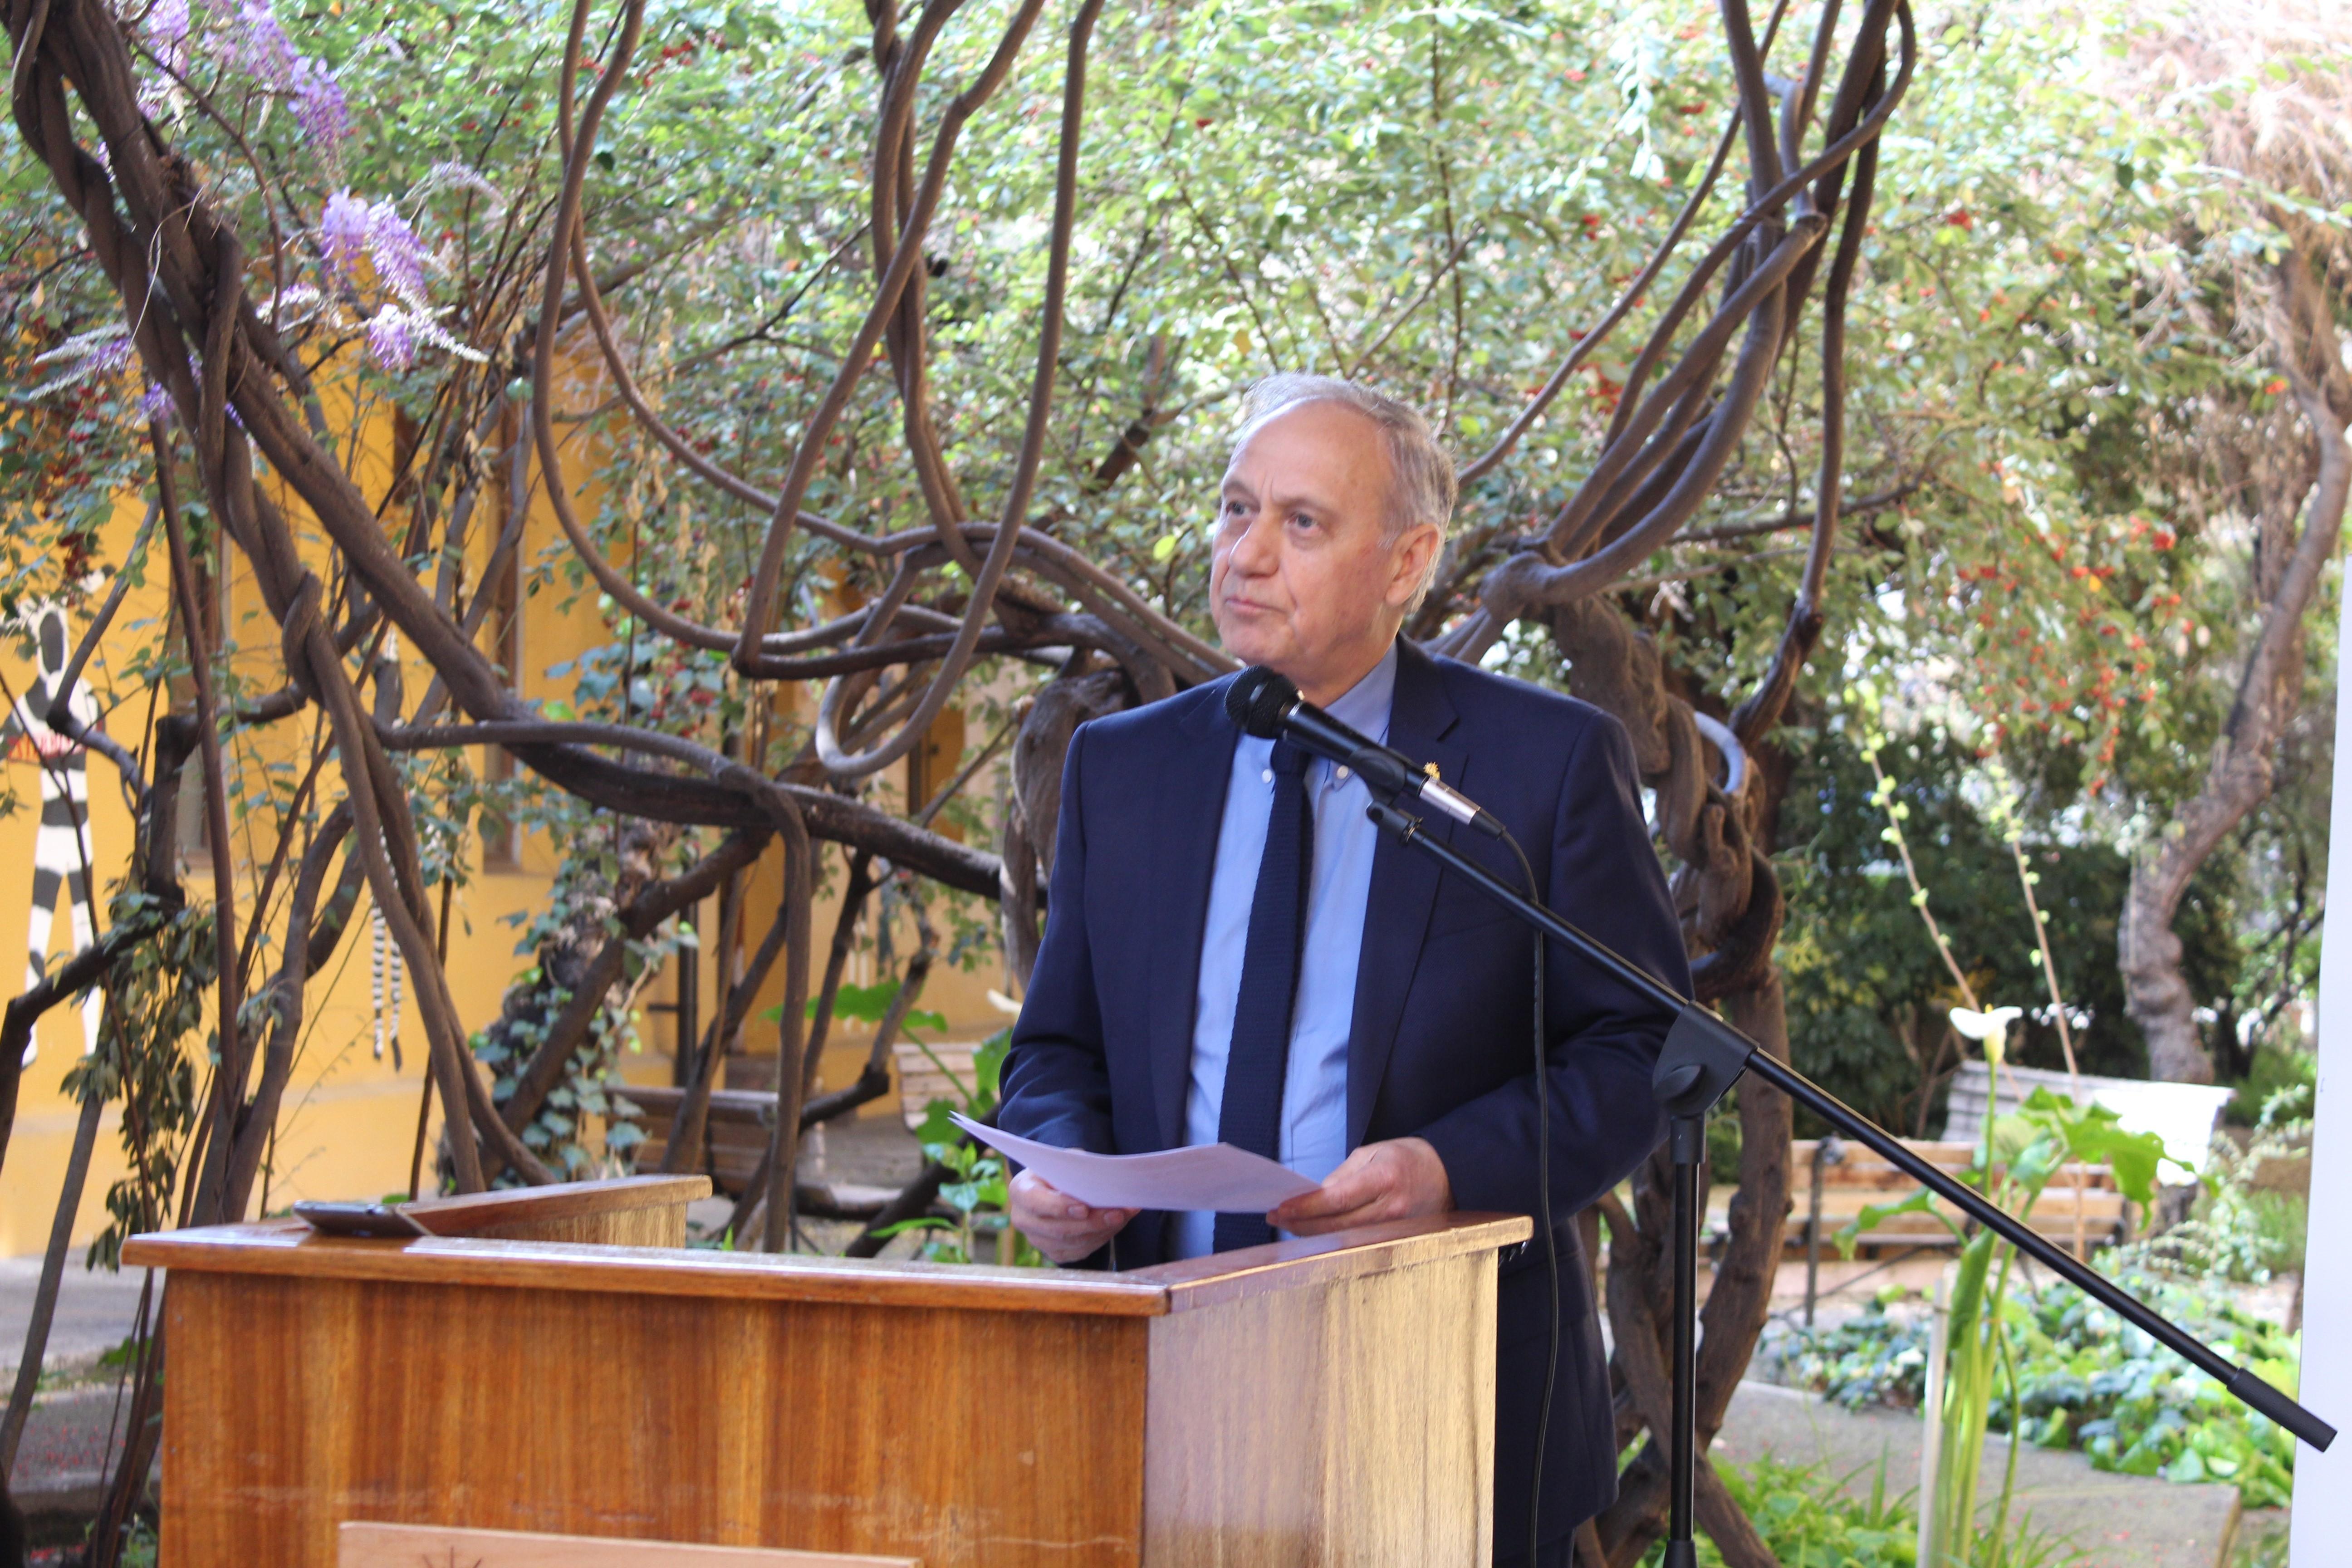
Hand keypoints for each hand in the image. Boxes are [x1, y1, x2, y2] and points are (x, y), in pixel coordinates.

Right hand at [1007, 1168, 1136, 1263]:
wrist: (1056, 1186)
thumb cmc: (1061, 1169)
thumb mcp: (1066, 1160)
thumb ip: (1079, 1169)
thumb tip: (1103, 1182)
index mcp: (1020, 1190)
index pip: (1035, 1202)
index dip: (1058, 1206)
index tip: (1083, 1207)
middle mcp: (1022, 1219)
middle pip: (1057, 1228)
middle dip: (1091, 1221)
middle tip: (1118, 1212)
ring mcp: (1037, 1240)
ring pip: (1072, 1243)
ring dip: (1102, 1230)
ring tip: (1124, 1215)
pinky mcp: (1054, 1252)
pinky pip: (1080, 1251)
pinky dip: (1102, 1238)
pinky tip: (1117, 1224)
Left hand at [1267, 1137, 1453, 1236]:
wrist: (1450, 1175)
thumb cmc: (1408, 1158)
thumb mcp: (1374, 1152)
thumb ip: (1343, 1175)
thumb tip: (1315, 1196)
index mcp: (1384, 1178)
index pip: (1337, 1198)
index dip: (1306, 1207)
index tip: (1281, 1208)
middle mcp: (1391, 1207)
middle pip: (1337, 1225)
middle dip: (1301, 1223)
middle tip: (1276, 1218)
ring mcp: (1396, 1228)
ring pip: (1345, 1239)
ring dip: (1314, 1234)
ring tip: (1289, 1225)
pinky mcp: (1397, 1240)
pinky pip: (1358, 1243)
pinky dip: (1334, 1239)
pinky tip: (1316, 1234)